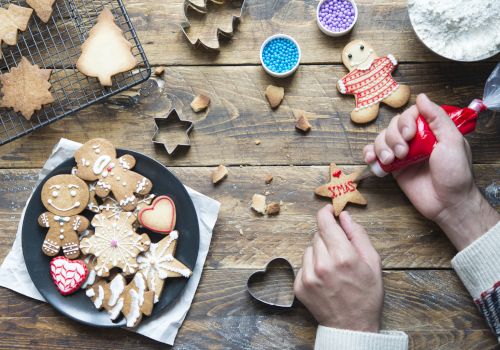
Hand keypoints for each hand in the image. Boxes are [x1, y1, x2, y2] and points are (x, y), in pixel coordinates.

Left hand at [294, 207, 382, 332]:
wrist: (351, 327)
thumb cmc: (366, 295)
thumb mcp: (372, 263)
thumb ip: (358, 235)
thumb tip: (345, 216)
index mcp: (343, 256)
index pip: (325, 223)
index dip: (326, 213)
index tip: (328, 210)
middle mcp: (322, 264)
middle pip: (317, 235)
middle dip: (328, 237)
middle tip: (339, 250)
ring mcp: (308, 276)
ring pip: (309, 249)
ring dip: (319, 252)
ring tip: (333, 268)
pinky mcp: (299, 285)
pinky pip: (303, 264)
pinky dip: (312, 266)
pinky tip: (324, 278)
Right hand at [364, 93, 498, 249]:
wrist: (447, 203)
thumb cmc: (455, 174)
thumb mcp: (452, 141)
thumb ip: (437, 118)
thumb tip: (422, 97)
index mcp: (431, 130)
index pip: (411, 114)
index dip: (405, 121)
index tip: (410, 134)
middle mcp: (415, 139)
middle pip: (393, 126)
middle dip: (394, 137)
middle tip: (403, 152)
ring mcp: (403, 153)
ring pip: (382, 139)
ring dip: (382, 148)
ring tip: (391, 160)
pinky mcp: (393, 168)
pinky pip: (375, 155)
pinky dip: (370, 154)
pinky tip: (371, 159)